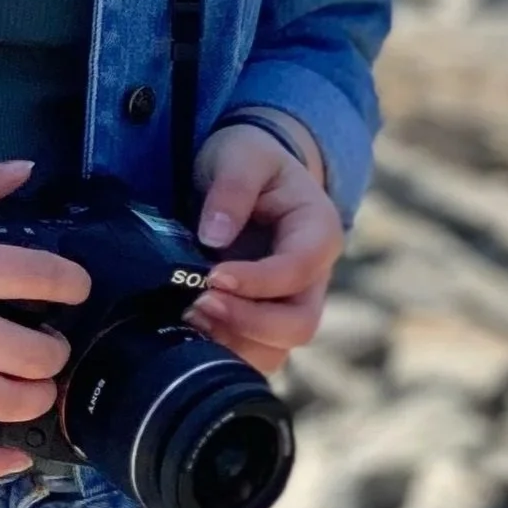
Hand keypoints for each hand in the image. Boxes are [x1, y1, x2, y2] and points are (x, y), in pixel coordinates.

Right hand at [0, 157, 90, 481]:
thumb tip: (26, 169)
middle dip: (56, 347)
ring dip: (36, 397)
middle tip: (47, 337)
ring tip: (34, 382)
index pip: (40, 277)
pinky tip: (15, 459)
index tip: (72, 285)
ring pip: (5, 403)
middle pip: (34, 353)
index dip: (73, 282)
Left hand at [186, 122, 342, 373]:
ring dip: (232, 343)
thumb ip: (233, 187)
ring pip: (276, 349)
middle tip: (198, 304)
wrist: (246, 172)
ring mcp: (290, 303)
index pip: (298, 270)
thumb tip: (214, 236)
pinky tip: (189, 329)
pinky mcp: (264, 320)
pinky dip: (222, 350)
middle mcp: (313, 277)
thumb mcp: (242, 154)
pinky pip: (252, 353)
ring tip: (188, 316)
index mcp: (319, 232)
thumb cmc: (249, 158)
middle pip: (299, 324)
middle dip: (247, 322)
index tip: (212, 275)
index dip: (257, 281)